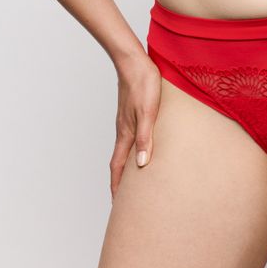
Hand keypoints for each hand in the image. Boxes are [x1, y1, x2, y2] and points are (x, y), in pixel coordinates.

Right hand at [110, 52, 162, 199]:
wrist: (134, 61)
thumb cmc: (143, 84)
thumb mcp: (148, 112)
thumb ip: (146, 138)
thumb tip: (141, 165)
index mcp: (126, 133)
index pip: (118, 167)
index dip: (117, 187)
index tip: (118, 206)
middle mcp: (124, 130)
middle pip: (119, 163)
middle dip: (120, 183)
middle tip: (125, 201)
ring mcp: (127, 121)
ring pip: (125, 150)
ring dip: (127, 167)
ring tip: (134, 181)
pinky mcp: (132, 113)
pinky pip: (131, 138)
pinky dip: (133, 151)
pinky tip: (142, 149)